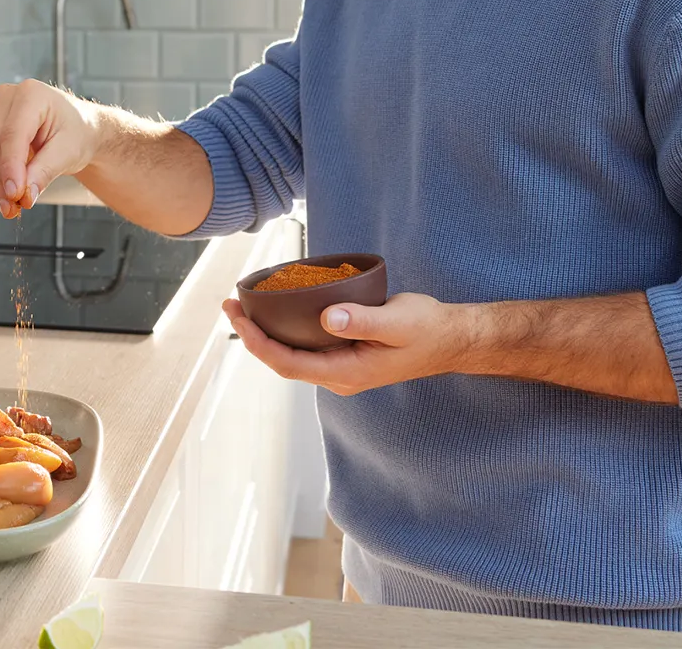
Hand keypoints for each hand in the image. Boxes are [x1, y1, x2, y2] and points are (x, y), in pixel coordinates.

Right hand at [0, 80, 98, 218]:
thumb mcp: (69, 152)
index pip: (12, 134)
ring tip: (10, 205)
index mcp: (31, 94)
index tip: (13, 195)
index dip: (10, 167)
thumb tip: (24, 195)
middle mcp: (7, 97)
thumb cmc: (76, 133)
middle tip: (12, 208)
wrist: (78, 129)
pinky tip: (3, 191)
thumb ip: (45, 172)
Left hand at [221, 293, 476, 395]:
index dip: (256, 342)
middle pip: (282, 361)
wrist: (451, 339)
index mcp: (346, 373)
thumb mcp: (398, 321)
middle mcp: (338, 377)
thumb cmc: (427, 328)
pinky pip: (305, 347)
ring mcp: (340, 369)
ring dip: (265, 333)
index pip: (287, 363)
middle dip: (251, 335)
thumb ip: (363, 321)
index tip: (238, 317)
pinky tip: (276, 310)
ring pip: (291, 355)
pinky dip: (284, 330)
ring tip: (243, 305)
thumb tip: (327, 318)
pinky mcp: (344, 356)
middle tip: (230, 304)